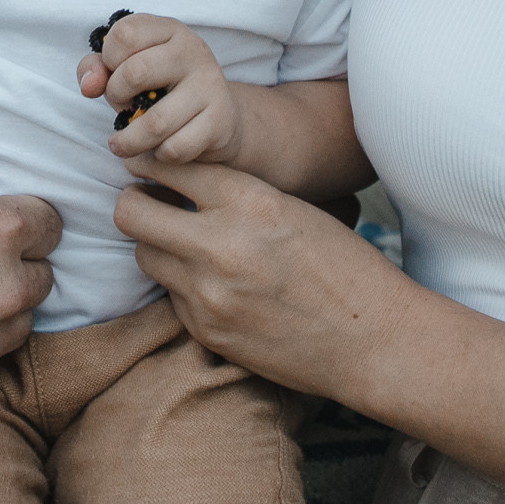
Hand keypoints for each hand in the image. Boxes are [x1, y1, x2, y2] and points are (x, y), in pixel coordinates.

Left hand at [76, 11, 239, 165]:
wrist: (219, 117)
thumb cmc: (162, 89)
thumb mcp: (127, 69)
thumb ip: (97, 68)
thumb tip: (88, 86)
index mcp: (168, 29)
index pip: (124, 34)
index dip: (108, 59)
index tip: (114, 74)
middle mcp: (193, 50)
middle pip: (135, 73)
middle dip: (116, 97)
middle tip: (121, 107)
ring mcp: (210, 85)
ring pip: (155, 122)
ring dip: (129, 141)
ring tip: (122, 144)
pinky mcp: (220, 121)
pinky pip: (176, 147)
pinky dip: (159, 156)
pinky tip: (157, 151)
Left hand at [114, 155, 417, 403]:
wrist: (372, 341)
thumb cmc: (343, 268)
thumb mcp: (294, 209)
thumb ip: (237, 194)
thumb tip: (182, 181)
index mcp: (251, 202)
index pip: (170, 166)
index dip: (149, 162)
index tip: (143, 164)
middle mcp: (221, 245)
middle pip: (131, 213)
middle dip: (134, 203)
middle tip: (146, 202)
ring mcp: (208, 293)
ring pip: (144, 256)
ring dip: (156, 246)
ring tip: (183, 245)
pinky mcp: (206, 331)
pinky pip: (170, 297)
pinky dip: (183, 286)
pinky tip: (214, 286)